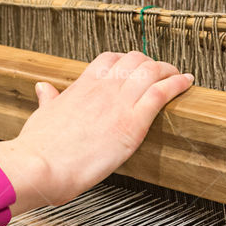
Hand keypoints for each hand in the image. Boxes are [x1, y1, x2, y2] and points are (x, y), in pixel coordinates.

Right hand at [0, 52, 194, 214]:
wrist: (40, 165)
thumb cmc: (39, 148)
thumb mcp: (42, 115)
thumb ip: (49, 99)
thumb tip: (44, 88)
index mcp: (82, 85)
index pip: (109, 59)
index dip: (125, 60)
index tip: (134, 68)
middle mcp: (103, 88)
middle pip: (134, 59)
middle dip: (150, 63)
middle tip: (160, 73)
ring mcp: (119, 103)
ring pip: (152, 71)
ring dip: (168, 70)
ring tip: (178, 76)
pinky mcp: (133, 123)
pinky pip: (161, 93)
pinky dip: (178, 84)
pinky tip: (186, 83)